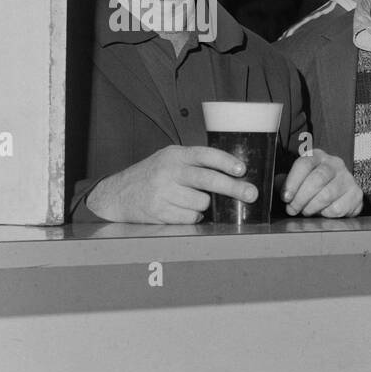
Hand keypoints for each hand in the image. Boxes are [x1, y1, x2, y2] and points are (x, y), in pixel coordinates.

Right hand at [85, 145, 256, 223]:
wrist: (118, 194)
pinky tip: (181, 209)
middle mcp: (169, 171)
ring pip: (202, 203)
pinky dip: (192, 216)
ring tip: (191, 200)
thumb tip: (235, 173)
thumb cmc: (153, 175)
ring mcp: (163, 192)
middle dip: (234, 188)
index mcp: (175, 155)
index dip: (226, 162)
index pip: (205, 154)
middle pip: (208, 180)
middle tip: (251, 194)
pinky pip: (191, 217)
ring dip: (204, 205)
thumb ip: (196, 163)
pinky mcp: (160, 212)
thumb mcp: (171, 159)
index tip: (242, 170)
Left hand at [282, 149, 363, 217]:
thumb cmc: (314, 186)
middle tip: (293, 209)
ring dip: (312, 207)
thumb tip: (274, 185)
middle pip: (317, 179)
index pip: (304, 164)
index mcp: (317, 156)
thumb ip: (286, 182)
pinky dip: (326, 214)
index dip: (293, 182)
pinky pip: (339, 207)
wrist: (340, 194)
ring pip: (327, 194)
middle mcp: (335, 163)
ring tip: (305, 212)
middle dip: (301, 198)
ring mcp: (348, 178)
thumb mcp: (298, 180)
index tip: (285, 197)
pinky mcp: (356, 194)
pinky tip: (322, 213)